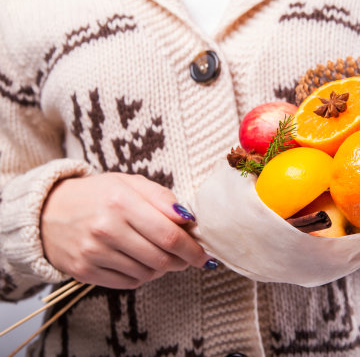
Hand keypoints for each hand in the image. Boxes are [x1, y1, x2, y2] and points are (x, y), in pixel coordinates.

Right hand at [41, 173, 210, 288]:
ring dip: (163, 268)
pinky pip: (129, 282)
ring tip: (162, 255)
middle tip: (190, 257)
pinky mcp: (84, 271)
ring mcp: (93, 252)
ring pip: (148, 273)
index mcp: (121, 201)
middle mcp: (106, 228)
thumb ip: (162, 198)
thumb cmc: (97, 195)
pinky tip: (141, 262)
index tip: (206, 254)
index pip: (169, 235)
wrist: (46, 212)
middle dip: (183, 261)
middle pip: (161, 258)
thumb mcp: (129, 183)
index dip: (193, 248)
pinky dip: (143, 275)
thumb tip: (189, 218)